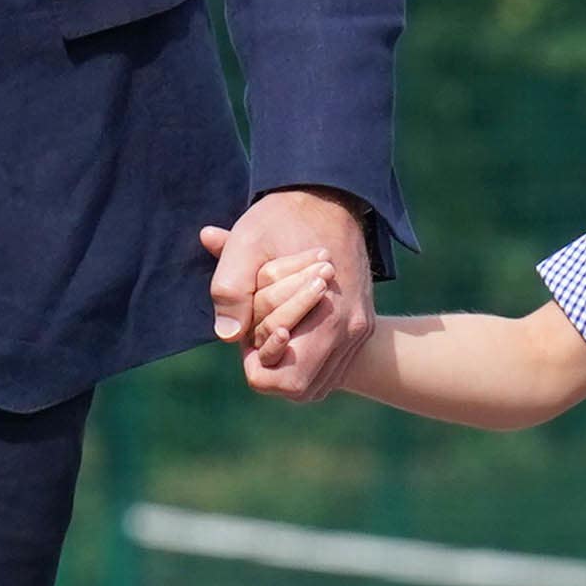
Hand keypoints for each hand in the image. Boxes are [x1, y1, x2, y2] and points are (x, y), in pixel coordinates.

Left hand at [205, 189, 374, 400]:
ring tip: (272, 328)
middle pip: (300, 388)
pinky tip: (287, 333)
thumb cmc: (282, 220)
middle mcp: (352, 330)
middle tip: (257, 330)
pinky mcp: (360, 328)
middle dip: (270, 365)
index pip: (286, 379)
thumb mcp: (246, 243)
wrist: (328, 197)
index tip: (248, 332)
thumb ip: (230, 288)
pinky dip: (303, 362)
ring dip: (286, 366)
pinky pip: (328, 370)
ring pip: (314, 384)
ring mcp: (360, 331)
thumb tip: (226, 335)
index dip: (256, 361)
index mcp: (331, 316)